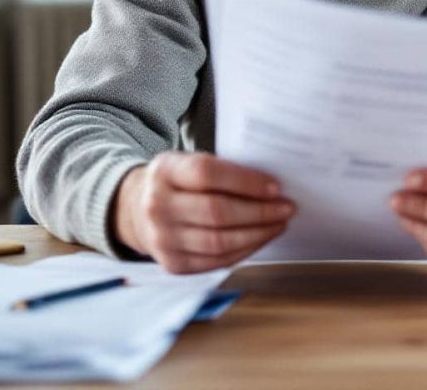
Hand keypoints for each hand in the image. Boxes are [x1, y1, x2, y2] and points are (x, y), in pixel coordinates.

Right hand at [112, 151, 295, 272]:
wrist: (139, 210)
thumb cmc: (180, 182)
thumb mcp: (190, 162)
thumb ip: (224, 169)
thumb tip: (272, 185)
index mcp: (165, 171)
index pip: (207, 174)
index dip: (245, 181)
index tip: (276, 187)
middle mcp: (157, 206)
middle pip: (216, 212)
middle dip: (260, 212)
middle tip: (287, 208)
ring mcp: (162, 238)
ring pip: (219, 242)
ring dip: (258, 234)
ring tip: (279, 224)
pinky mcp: (173, 263)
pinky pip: (216, 261)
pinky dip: (245, 250)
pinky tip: (262, 238)